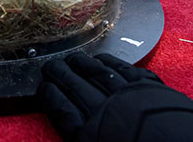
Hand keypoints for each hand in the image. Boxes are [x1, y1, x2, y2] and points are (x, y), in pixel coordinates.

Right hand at [39, 52, 192, 141]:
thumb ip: (86, 140)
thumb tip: (77, 131)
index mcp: (90, 137)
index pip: (61, 110)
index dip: (49, 96)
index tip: (41, 88)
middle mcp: (104, 111)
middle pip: (74, 86)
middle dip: (59, 74)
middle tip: (49, 66)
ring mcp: (127, 96)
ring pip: (97, 74)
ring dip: (81, 64)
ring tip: (71, 58)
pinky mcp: (151, 88)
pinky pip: (124, 69)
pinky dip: (110, 63)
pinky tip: (103, 60)